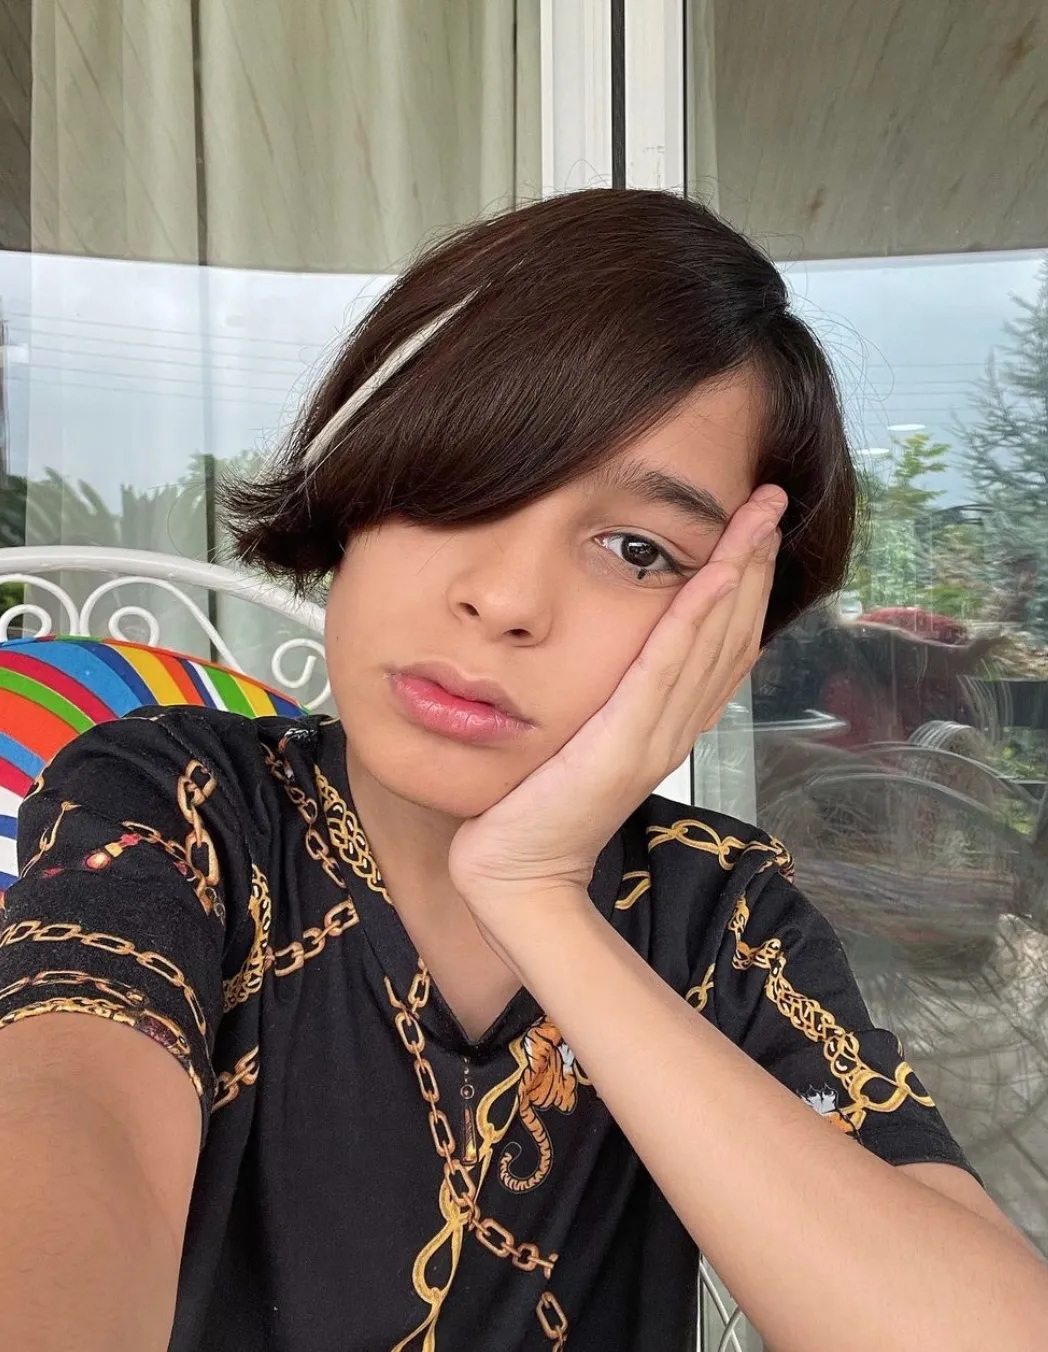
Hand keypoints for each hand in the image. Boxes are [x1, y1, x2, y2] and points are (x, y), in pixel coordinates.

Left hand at [448, 484, 786, 933]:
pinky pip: (669, 666)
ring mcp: (656, 734)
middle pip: (732, 631)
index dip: (746, 582)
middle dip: (756, 560)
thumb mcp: (583, 738)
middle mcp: (675, 725)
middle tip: (773, 498)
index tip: (755, 526)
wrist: (519, 874)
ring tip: (759, 514)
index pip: (722, 642)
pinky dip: (697, 615)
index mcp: (668, 723)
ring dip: (740, 571)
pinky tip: (717, 570)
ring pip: (713, 639)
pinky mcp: (625, 741)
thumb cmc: (538, 807)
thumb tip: (608, 652)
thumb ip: (607, 700)